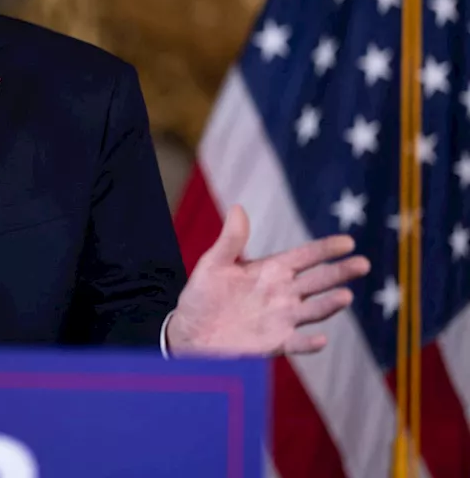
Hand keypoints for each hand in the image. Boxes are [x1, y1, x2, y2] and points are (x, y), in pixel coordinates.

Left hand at [167, 205, 370, 356]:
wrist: (191, 330)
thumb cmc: (203, 295)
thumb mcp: (214, 263)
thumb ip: (230, 239)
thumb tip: (238, 208)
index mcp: (271, 270)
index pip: (305, 256)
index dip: (325, 249)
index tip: (348, 242)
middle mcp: (283, 293)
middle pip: (318, 281)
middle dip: (340, 272)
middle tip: (362, 264)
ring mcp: (282, 319)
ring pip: (313, 310)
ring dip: (330, 305)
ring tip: (345, 296)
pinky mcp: (275, 343)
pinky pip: (297, 344)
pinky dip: (309, 343)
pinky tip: (320, 340)